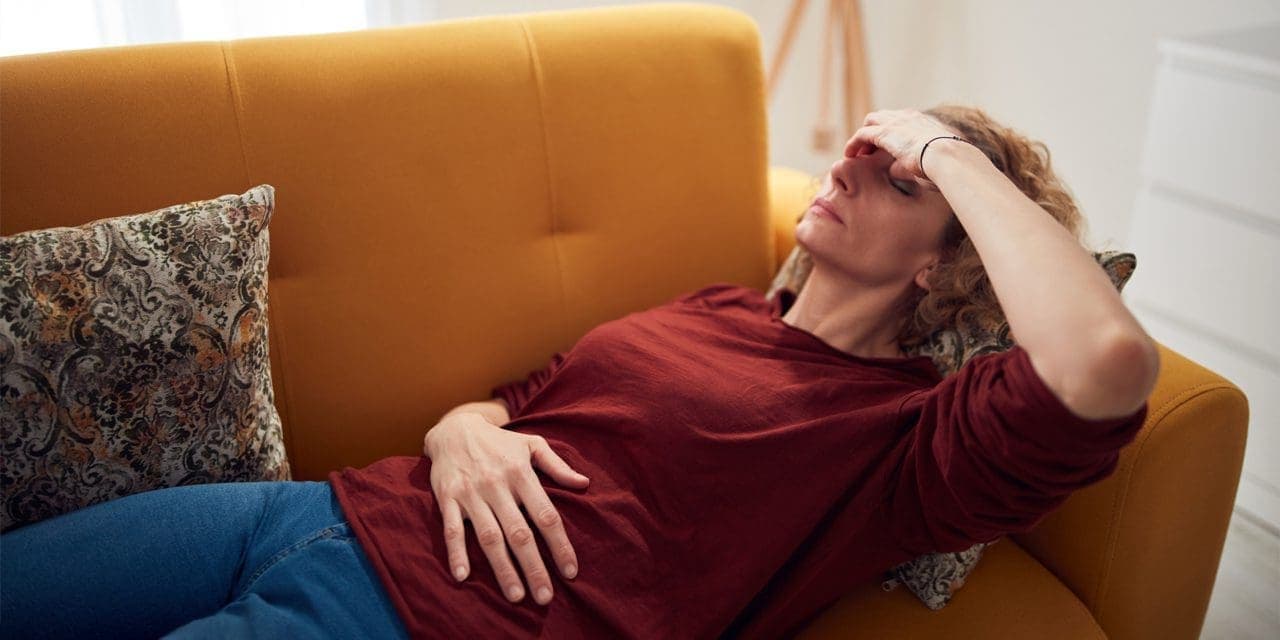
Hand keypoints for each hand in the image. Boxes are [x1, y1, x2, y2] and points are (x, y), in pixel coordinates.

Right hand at [423, 414, 588, 605]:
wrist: (453, 428)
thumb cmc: (499, 442)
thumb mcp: (531, 444)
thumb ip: (557, 465)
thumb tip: (585, 483)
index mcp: (521, 473)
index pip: (546, 515)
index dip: (559, 545)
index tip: (570, 571)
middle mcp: (497, 485)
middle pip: (519, 532)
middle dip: (534, 567)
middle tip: (545, 597)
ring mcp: (471, 493)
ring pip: (489, 536)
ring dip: (502, 568)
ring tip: (516, 595)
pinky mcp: (447, 498)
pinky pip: (451, 529)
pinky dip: (456, 553)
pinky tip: (463, 577)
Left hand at [844, 108, 960, 191]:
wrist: (947, 157)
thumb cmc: (945, 165)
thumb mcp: (930, 162)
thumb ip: (909, 164)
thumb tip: (892, 171)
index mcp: (924, 122)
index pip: (902, 122)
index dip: (891, 133)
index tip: (885, 149)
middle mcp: (909, 117)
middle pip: (884, 117)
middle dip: (874, 130)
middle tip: (868, 150)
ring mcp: (896, 123)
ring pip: (871, 122)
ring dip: (863, 137)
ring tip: (856, 153)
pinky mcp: (884, 133)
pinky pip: (862, 135)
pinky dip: (854, 144)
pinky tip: (849, 155)